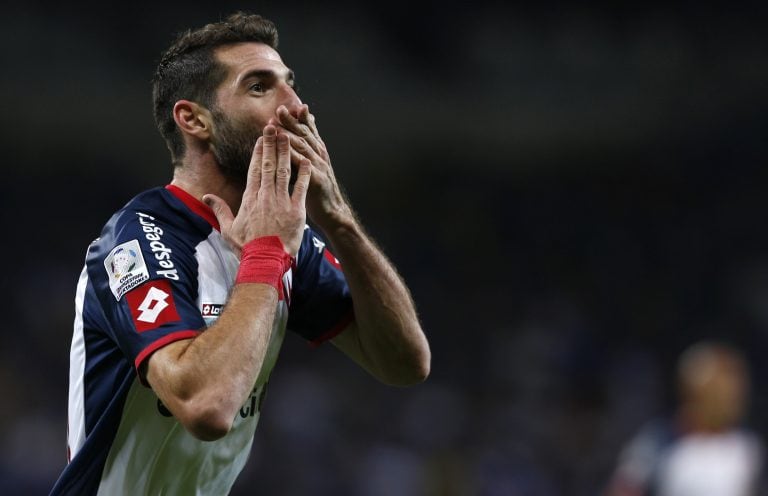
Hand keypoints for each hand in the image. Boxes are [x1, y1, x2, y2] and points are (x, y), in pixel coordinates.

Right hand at [203, 125, 311, 256]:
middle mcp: (265, 196)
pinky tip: (306, 160)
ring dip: (285, 152)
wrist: (265, 260)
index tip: (261, 139)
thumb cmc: (247, 247)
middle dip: (271, 144)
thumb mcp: (228, 229)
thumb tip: (206, 198)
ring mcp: (281, 202)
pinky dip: (304, 173)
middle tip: (274, 128)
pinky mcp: (296, 210)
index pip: (254, 170)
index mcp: (250, 199)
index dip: (258, 152)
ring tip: (288, 136)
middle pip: (268, 165)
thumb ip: (220, 210)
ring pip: (283, 171)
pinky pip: (301, 188)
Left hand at [272, 104, 352, 229]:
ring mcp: (320, 167)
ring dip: (289, 135)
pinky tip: (284, 150)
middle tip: (279, 110)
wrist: (333, 212)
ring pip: (303, 147)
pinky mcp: (317, 180)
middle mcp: (320, 156)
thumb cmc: (319, 191)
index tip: (286, 107)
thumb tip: (303, 137)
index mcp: (318, 153)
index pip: (308, 131)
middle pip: (304, 135)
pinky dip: (294, 156)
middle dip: (292, 121)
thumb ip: (308, 152)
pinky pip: (304, 166)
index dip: (298, 118)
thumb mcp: (315, 167)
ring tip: (277, 126)